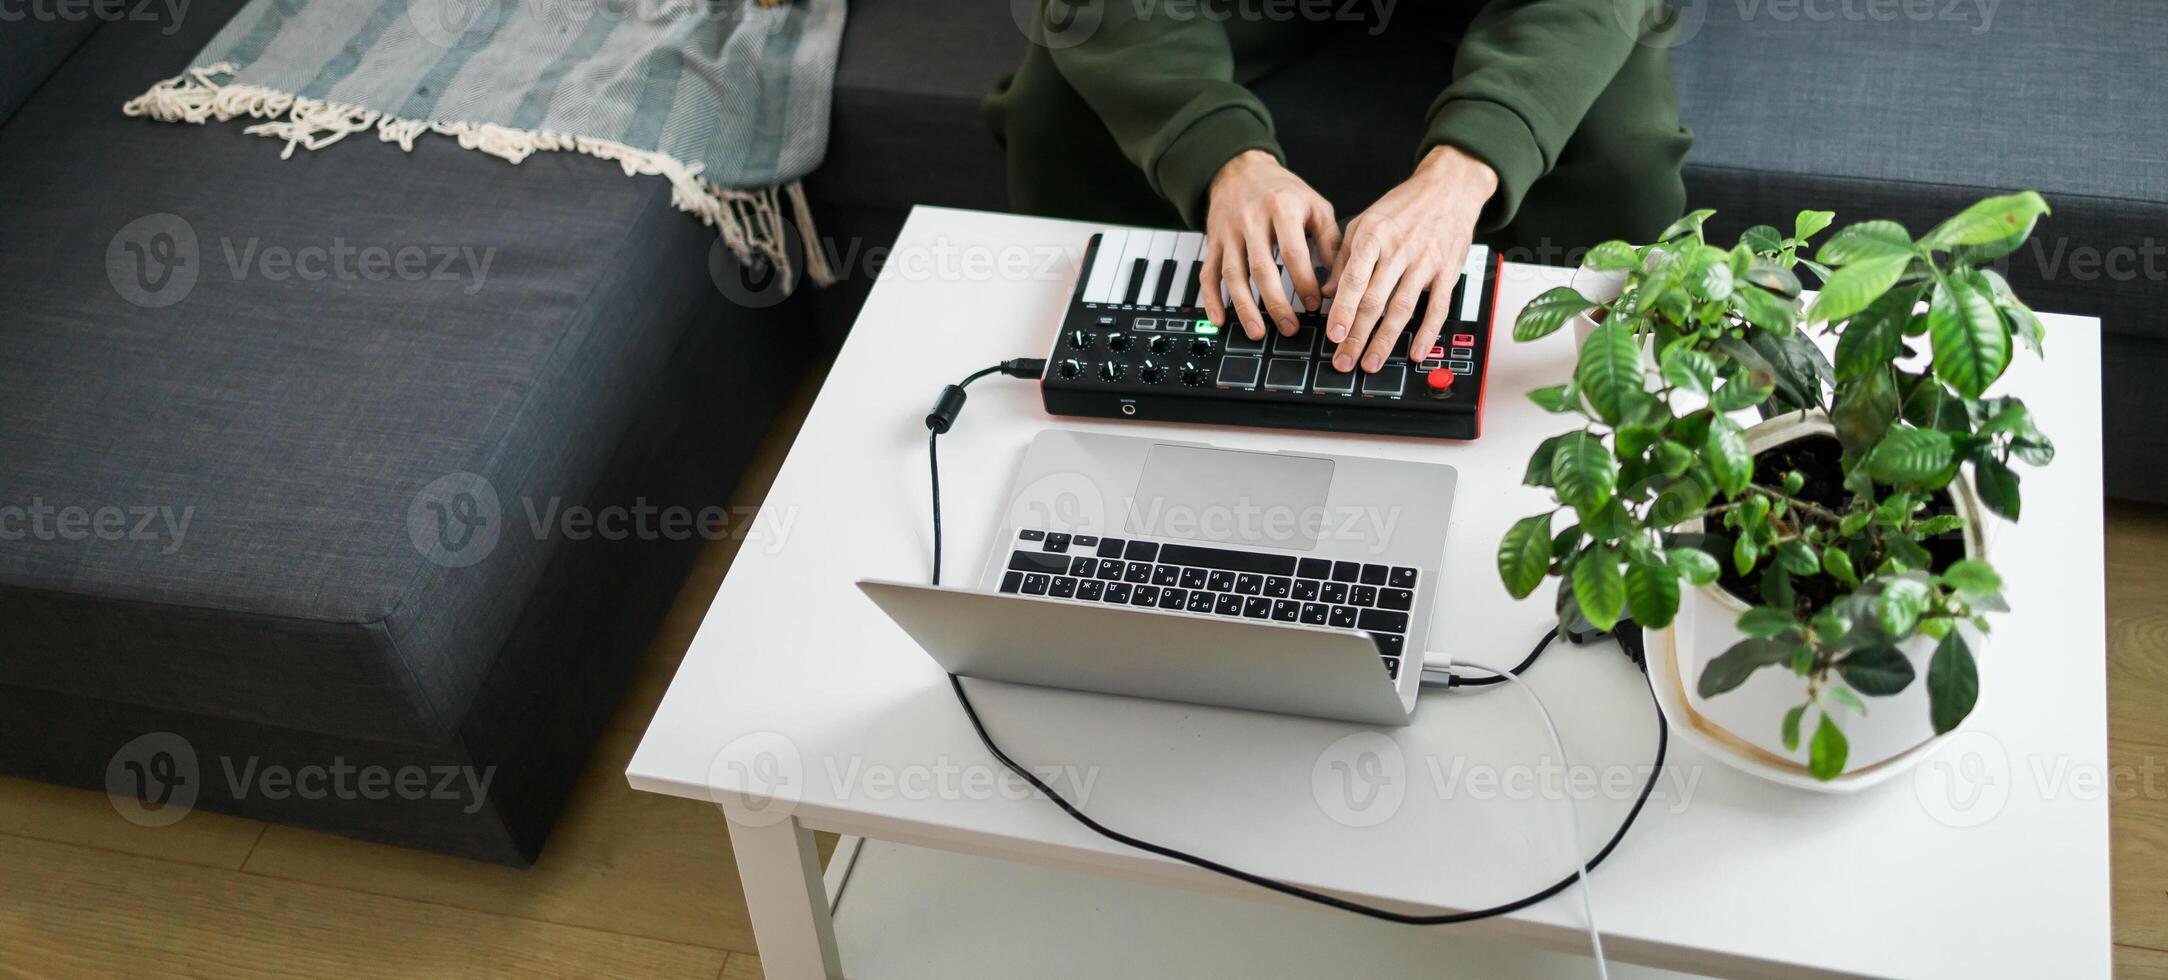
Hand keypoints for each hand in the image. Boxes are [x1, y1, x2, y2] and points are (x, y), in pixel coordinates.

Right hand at [1200, 150, 1340, 340]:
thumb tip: (1338, 276)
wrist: (1240, 169)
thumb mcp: (1314, 204)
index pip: (1294, 253)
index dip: (1305, 282)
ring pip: (1233, 275)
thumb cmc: (1281, 190)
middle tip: (1290, 327)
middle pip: (1262, 268)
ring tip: (1258, 331)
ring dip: (1244, 307)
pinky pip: (1207, 273)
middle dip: (1276, 303)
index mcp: (1281, 208)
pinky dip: (1210, 299)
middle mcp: (1251, 220)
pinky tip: (1219, 319)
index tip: (1315, 304)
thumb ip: (1329, 238)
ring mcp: (1228, 233)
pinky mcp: (1213, 242)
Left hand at [1323, 146, 1496, 372]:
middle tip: (1344, 361)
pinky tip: (1416, 352)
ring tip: (1371, 363)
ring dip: (1386, 341)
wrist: (1449, 187)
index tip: (1334, 335)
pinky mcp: (1448, 271)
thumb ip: (1345, 257)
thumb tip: (1329, 292)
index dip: (1343, 310)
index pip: (1354, 279)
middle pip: (1375, 301)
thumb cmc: (1404, 204)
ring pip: (1403, 308)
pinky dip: (1428, 332)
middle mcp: (1399, 250)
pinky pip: (1438, 307)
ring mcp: (1425, 262)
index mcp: (1374, 236)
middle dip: (1357, 336)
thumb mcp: (1365, 221)